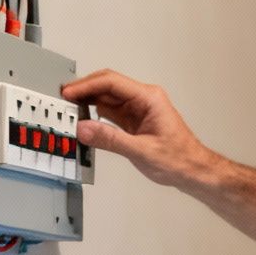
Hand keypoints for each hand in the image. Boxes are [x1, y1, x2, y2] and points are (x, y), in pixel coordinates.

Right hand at [59, 69, 217, 188]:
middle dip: (84, 90)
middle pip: (107, 86)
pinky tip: (83, 120)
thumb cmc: (179, 160)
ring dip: (87, 102)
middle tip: (61, 99)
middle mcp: (143, 99)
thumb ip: (111, 140)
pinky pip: (110, 112)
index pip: (111, 83)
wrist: (194, 171)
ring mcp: (138, 109)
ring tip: (67, 110)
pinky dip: (94, 115)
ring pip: (106, 98)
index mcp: (149, 98)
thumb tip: (84, 129)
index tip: (68, 93)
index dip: (87, 86)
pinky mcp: (134, 121)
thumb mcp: (142, 151)